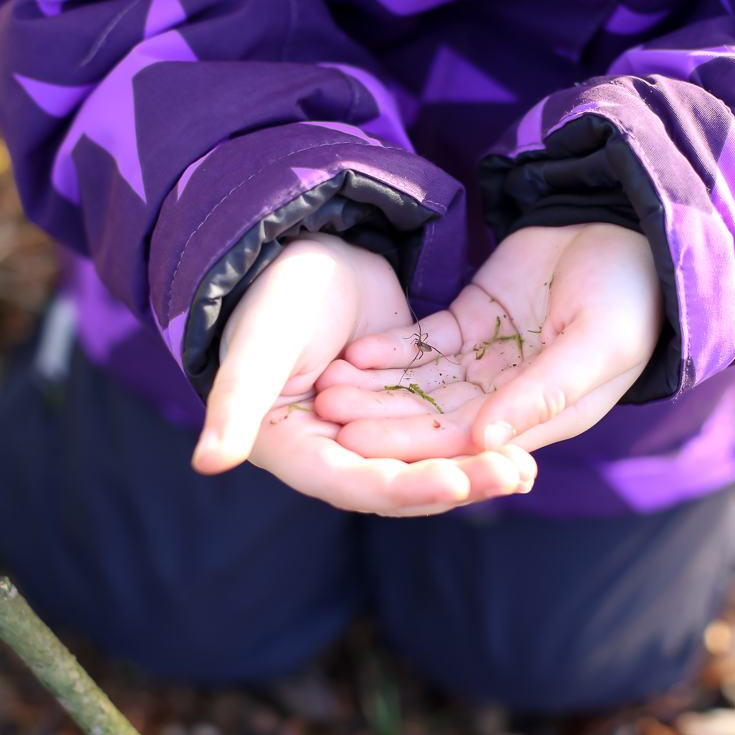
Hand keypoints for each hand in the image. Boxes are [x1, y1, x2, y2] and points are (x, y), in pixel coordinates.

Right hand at [190, 232, 535, 515]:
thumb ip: (235, 403)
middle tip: (516, 475)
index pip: (355, 484)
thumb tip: (207, 463)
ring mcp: (374, 429)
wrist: (299, 248)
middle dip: (459, 480)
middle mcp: (337, 452)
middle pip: (402, 479)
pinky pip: (445, 422)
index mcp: (297, 452)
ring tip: (527, 465)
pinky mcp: (404, 402)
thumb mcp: (257, 347)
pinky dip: (478, 428)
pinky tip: (522, 430)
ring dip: (476, 462)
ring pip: (430, 455)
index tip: (453, 482)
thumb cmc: (268, 299)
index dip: (404, 485)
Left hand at [314, 224, 663, 460]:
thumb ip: (542, 393)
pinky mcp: (474, 321)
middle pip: (434, 414)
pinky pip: (426, 341)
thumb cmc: (631, 296)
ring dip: (377, 384)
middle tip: (326, 412)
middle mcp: (511, 396)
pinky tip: (357, 352)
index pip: (467, 441)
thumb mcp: (597, 345)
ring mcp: (490, 358)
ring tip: (328, 382)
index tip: (359, 444)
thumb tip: (483, 440)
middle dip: (381, 415)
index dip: (412, 442)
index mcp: (544, 416)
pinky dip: (393, 347)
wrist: (633, 229)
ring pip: (423, 380)